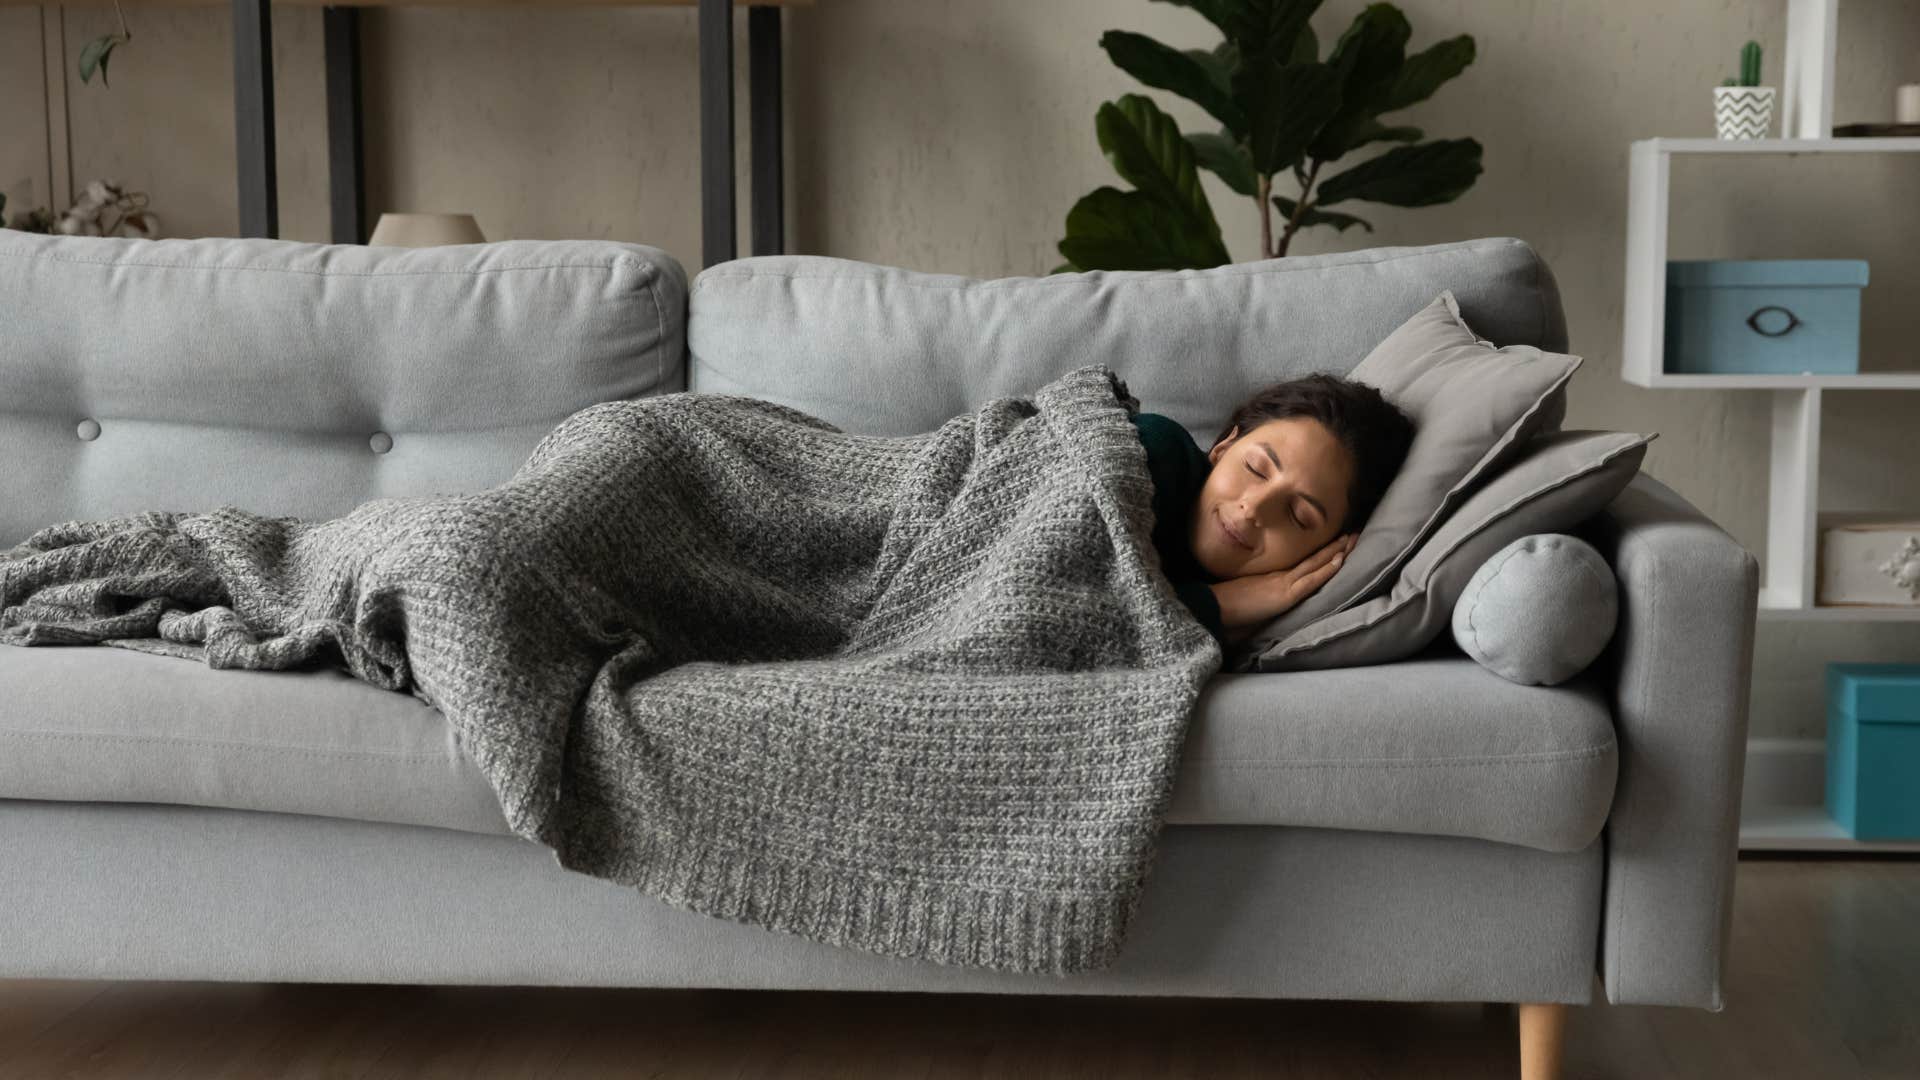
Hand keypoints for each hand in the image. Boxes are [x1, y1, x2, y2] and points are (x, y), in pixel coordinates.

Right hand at [1213, 532, 1356, 642]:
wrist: (1215, 608)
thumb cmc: (1227, 606)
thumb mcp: (1251, 597)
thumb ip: (1264, 594)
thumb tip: (1271, 597)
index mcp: (1275, 576)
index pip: (1304, 562)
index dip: (1321, 550)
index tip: (1337, 539)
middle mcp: (1282, 575)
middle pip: (1314, 558)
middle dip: (1335, 545)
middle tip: (1353, 532)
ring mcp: (1285, 583)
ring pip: (1316, 564)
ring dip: (1337, 551)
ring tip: (1353, 539)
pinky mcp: (1286, 594)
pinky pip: (1311, 580)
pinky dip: (1326, 569)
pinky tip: (1340, 560)